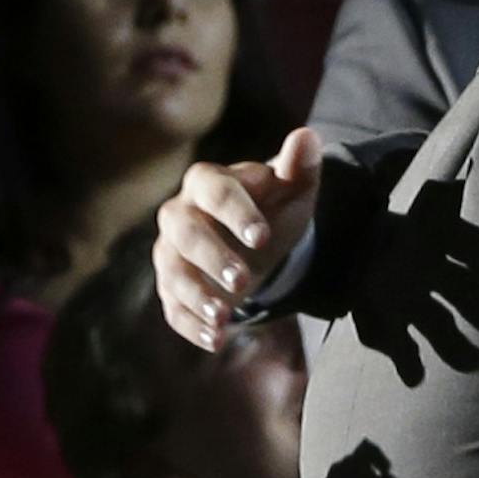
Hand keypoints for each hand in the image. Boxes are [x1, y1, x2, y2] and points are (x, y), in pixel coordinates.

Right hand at [154, 128, 322, 349]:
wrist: (257, 240)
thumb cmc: (273, 208)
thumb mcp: (293, 189)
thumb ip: (299, 167)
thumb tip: (308, 136)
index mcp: (207, 183)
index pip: (215, 191)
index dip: (235, 212)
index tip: (261, 236)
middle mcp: (180, 215)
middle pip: (186, 233)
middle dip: (213, 257)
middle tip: (245, 281)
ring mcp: (170, 252)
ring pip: (172, 272)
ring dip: (196, 296)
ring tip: (223, 317)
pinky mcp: (171, 286)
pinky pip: (171, 306)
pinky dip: (190, 325)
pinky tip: (215, 340)